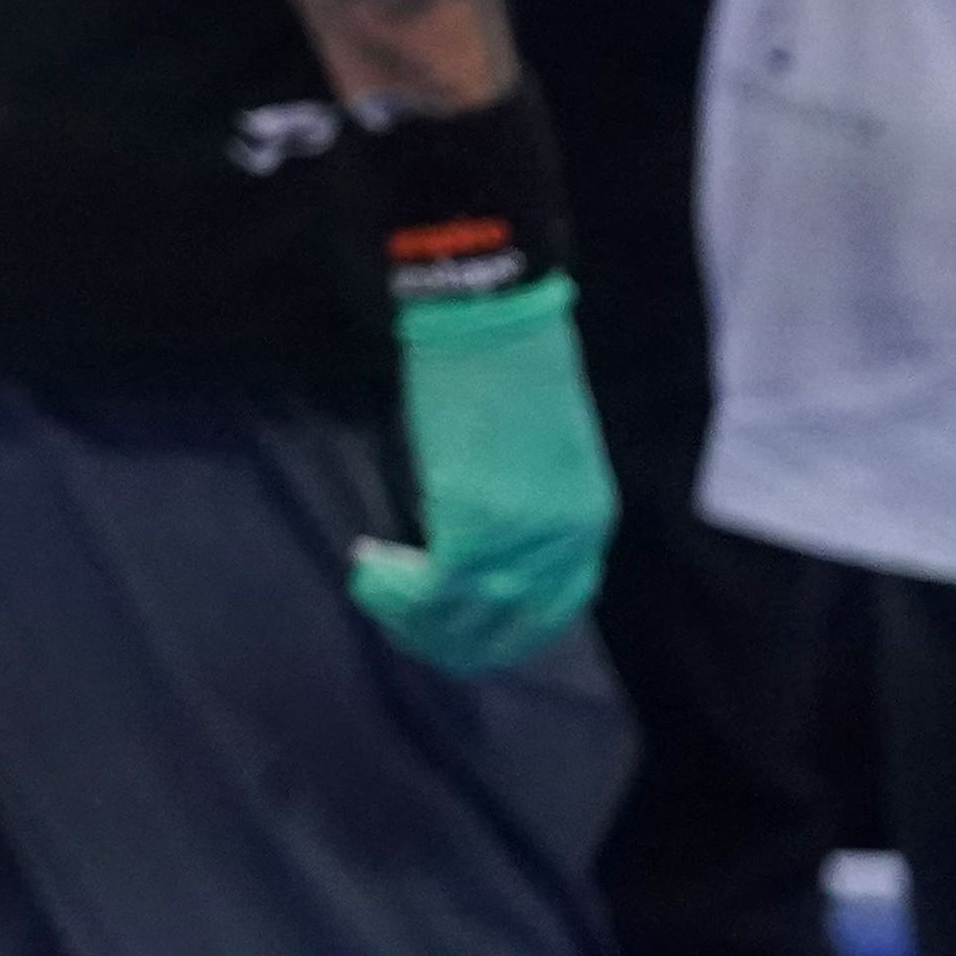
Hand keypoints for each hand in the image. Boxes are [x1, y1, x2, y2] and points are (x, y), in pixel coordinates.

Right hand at [350, 276, 618, 673]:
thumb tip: (464, 540)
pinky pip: (434, 589)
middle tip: (397, 620)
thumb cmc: (507, 367)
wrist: (492, 315)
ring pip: (469, 619)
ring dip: (413, 619)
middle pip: (512, 630)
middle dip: (449, 640)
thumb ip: (519, 508)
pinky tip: (368, 568)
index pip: (554, 612)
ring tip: (372, 587)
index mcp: (588, 523)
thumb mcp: (535, 455)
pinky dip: (396, 593)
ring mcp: (523, 539)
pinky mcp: (475, 523)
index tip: (446, 618)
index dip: (495, 629)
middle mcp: (565, 543)